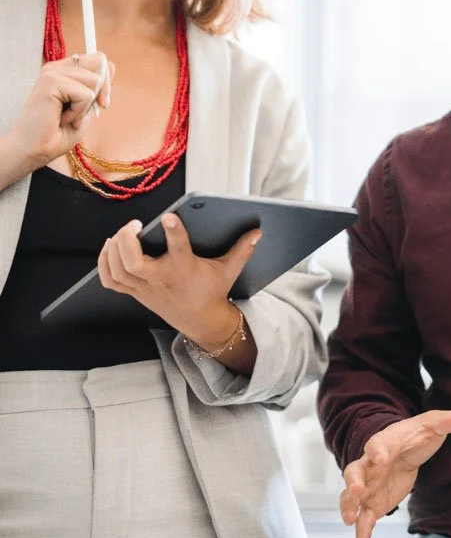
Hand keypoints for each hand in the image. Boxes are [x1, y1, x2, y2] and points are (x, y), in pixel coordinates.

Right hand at [1, 53, 112, 180]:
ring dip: (87, 106)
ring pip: (95, 79)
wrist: (36, 149)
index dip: (106, 82)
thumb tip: (112, 66)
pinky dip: (79, 112)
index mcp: (65, 71)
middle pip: (100, 61)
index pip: (98, 59)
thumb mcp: (87, 108)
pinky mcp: (50, 81)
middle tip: (84, 111)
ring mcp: (52, 72)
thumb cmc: (59, 133)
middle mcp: (57, 67)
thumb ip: (97, 88)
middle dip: (102, 90)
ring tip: (68, 115)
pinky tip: (61, 118)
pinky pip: (86, 94)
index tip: (101, 104)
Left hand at [98, 213, 262, 346]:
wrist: (201, 320)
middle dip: (127, 240)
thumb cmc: (212, 290)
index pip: (179, 250)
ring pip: (119, 269)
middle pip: (133, 262)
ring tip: (122, 234)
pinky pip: (110, 280)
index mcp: (185, 270)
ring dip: (114, 249)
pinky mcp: (136, 292)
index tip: (170, 216)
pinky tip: (109, 248)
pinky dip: (104, 263)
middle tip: (135, 225)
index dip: (175, 232)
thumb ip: (242, 250)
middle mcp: (162, 279)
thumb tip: (258, 232)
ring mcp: (145, 288)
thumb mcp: (228, 270)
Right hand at [340, 411, 450, 537]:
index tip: (380, 457)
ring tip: (350, 520)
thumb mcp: (433, 425)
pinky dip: (361, 533)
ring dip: (349, 507)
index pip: (377, 444)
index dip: (377, 450)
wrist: (403, 449)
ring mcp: (368, 486)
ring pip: (352, 497)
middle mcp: (370, 465)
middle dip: (353, 481)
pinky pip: (364, 518)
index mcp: (384, 443)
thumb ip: (449, 421)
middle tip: (356, 490)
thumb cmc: (416, 435)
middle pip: (354, 471)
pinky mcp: (373, 502)